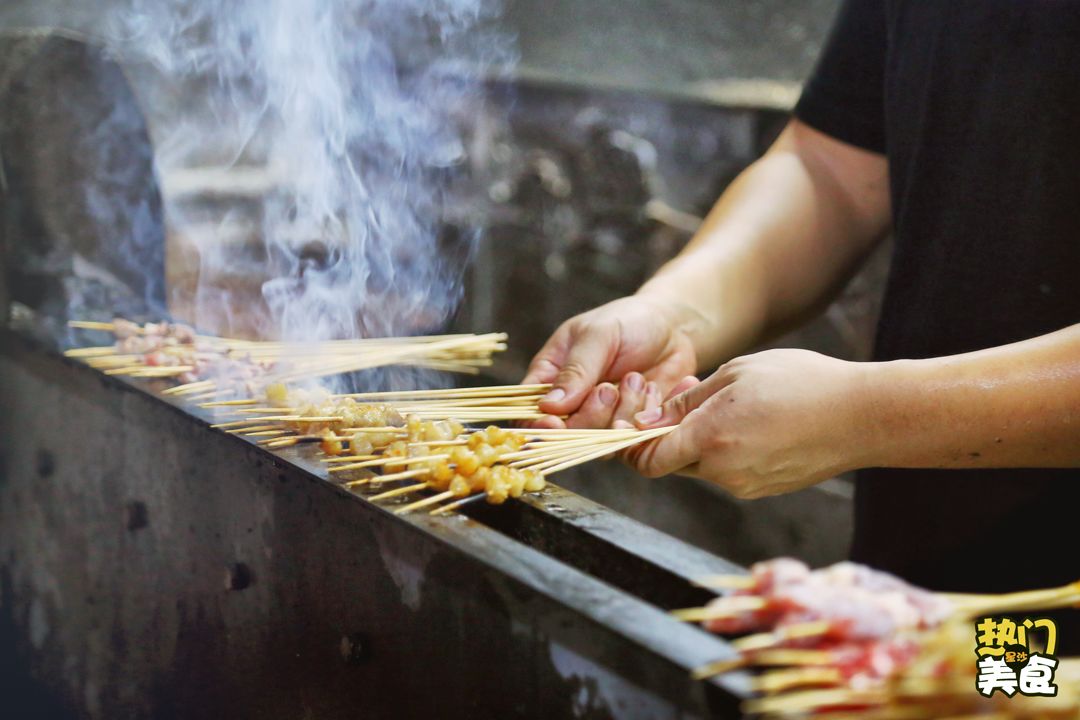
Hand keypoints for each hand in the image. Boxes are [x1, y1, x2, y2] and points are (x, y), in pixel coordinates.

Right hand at [523, 295, 698, 427]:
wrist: (674, 328)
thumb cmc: (629, 321)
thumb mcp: (598, 335)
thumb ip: (576, 370)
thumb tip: (548, 406)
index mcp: (550, 377)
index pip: (527, 413)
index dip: (536, 425)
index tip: (554, 422)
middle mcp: (571, 405)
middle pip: (564, 434)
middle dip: (588, 416)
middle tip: (608, 389)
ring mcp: (600, 420)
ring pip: (596, 441)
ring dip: (618, 414)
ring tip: (635, 379)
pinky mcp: (629, 429)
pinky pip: (629, 442)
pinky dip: (642, 419)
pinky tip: (651, 389)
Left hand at [629, 349, 869, 498]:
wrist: (863, 416)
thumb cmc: (801, 382)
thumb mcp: (736, 373)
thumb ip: (687, 401)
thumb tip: (649, 421)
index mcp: (710, 439)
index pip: (647, 460)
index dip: (634, 443)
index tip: (642, 419)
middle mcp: (723, 471)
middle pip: (673, 462)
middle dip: (671, 434)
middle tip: (687, 395)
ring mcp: (745, 485)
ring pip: (703, 466)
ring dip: (702, 439)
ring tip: (728, 402)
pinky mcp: (765, 488)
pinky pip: (731, 470)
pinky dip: (728, 449)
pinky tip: (752, 420)